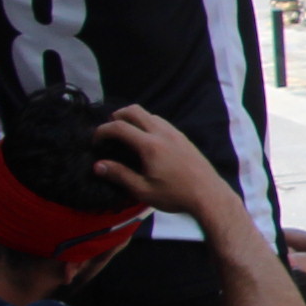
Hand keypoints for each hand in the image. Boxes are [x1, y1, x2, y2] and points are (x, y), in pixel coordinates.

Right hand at [88, 104, 237, 218]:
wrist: (209, 195)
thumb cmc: (176, 195)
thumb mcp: (143, 190)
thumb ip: (119, 175)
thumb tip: (98, 165)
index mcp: (150, 145)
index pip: (119, 127)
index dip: (102, 131)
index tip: (95, 141)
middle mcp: (163, 133)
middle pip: (134, 110)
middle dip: (116, 116)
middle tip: (109, 132)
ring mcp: (175, 133)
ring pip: (149, 114)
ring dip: (133, 119)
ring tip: (126, 136)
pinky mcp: (183, 138)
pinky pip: (161, 122)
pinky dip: (147, 123)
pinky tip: (146, 140)